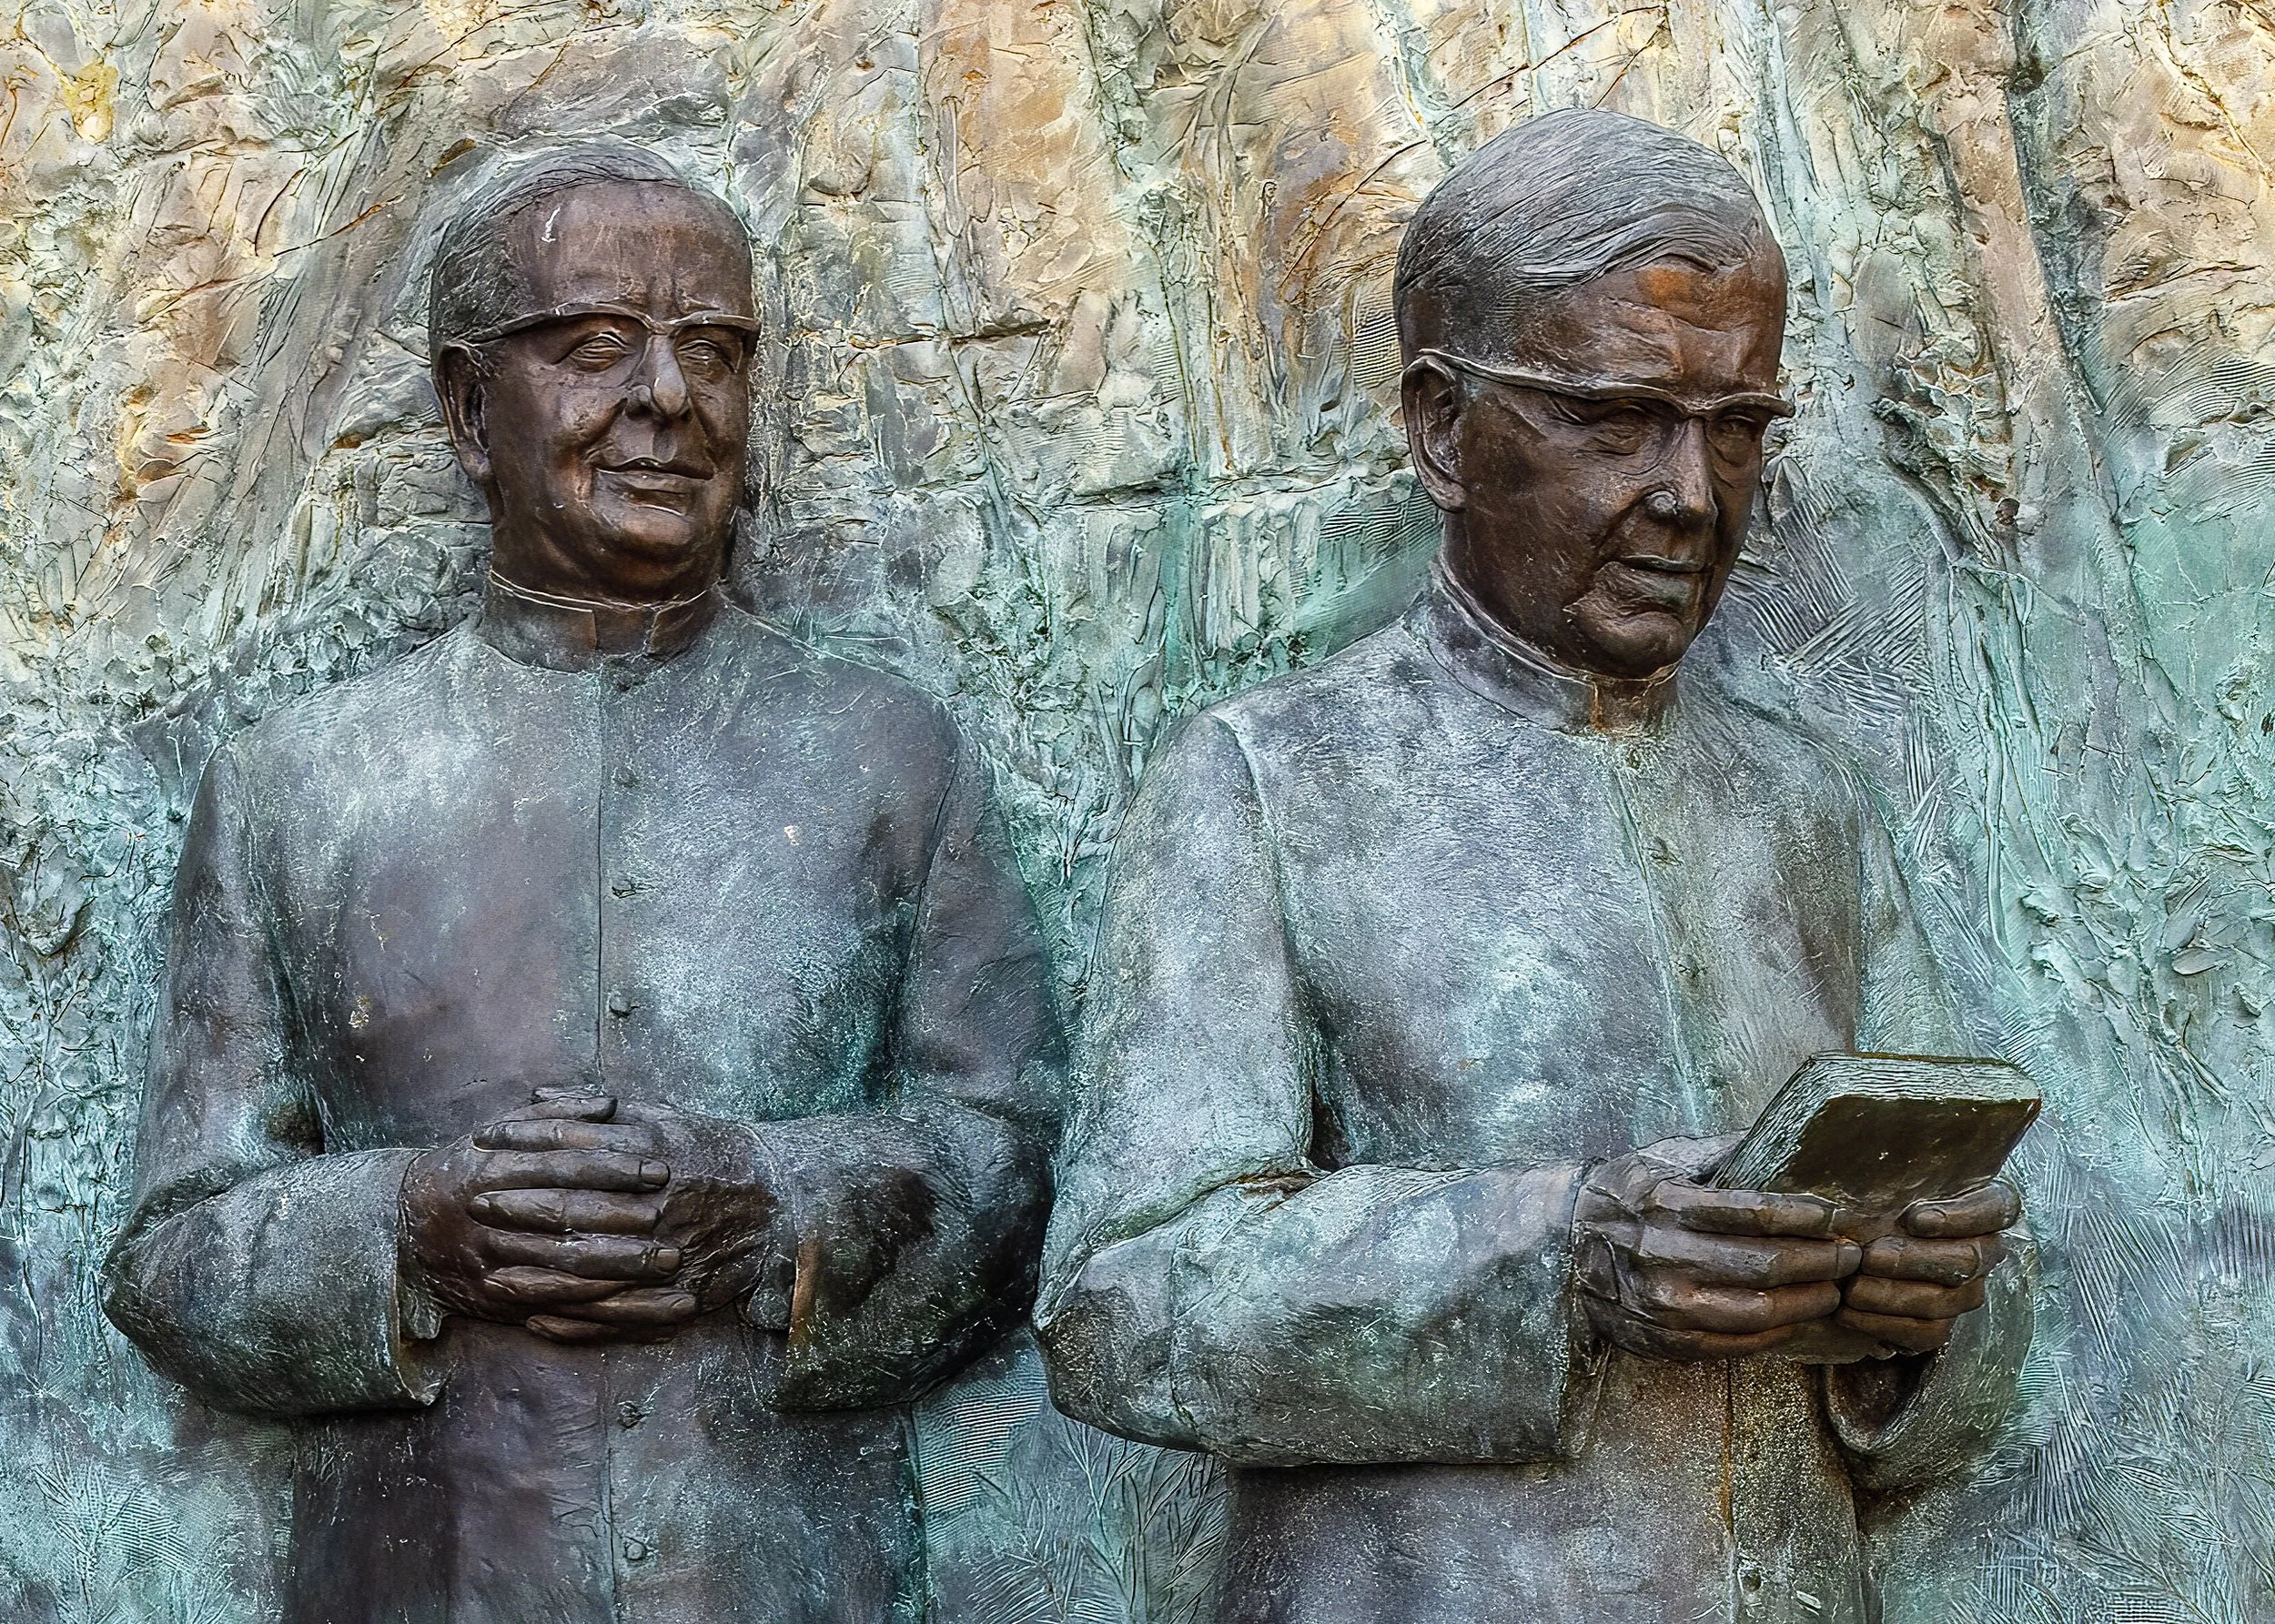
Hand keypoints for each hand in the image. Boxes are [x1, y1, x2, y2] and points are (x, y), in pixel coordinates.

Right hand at [401, 1091, 692, 1341]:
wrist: (400, 1228)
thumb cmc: (466, 1168)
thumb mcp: (499, 1130)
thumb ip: (556, 1113)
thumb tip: (610, 1104)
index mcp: (494, 1164)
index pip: (563, 1162)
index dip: (614, 1165)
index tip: (659, 1169)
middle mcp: (492, 1211)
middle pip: (565, 1214)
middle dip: (622, 1218)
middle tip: (670, 1219)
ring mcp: (490, 1257)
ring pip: (561, 1263)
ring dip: (618, 1267)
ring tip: (667, 1265)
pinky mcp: (493, 1294)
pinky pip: (547, 1300)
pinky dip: (589, 1301)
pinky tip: (631, 1300)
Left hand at [474, 1098, 783, 1341]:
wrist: (779, 1200)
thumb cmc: (714, 1153)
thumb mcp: (664, 1117)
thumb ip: (599, 1110)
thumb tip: (537, 1094)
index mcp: (649, 1152)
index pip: (569, 1143)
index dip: (521, 1141)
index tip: (482, 1143)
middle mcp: (653, 1202)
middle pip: (571, 1206)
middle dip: (517, 1205)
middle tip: (475, 1205)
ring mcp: (665, 1250)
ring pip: (588, 1267)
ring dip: (535, 1272)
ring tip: (490, 1274)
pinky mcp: (676, 1292)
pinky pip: (617, 1313)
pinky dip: (575, 1319)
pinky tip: (538, 1321)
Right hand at [1574, 1135, 1861, 1361]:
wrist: (1559, 1246)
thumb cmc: (1621, 1194)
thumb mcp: (1661, 1159)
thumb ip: (1719, 1152)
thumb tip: (1779, 1135)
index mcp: (1665, 1204)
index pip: (1755, 1213)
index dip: (1805, 1217)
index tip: (1835, 1215)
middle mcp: (1664, 1256)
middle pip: (1766, 1265)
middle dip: (1821, 1260)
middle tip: (1850, 1254)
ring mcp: (1665, 1305)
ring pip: (1760, 1311)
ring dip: (1809, 1299)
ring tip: (1833, 1287)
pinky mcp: (1666, 1339)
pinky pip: (1737, 1344)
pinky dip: (1778, 1332)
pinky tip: (1797, 1316)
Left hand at [1834, 1181, 2018, 1353]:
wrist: (1842, 1249)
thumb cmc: (1865, 1200)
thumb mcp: (1876, 1174)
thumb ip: (1889, 1164)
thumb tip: (1874, 1143)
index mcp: (1981, 1206)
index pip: (1998, 1209)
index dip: (1963, 1216)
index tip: (1916, 1218)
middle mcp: (1983, 1250)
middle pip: (1969, 1260)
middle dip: (1916, 1260)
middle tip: (1870, 1256)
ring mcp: (1966, 1291)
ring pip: (1947, 1300)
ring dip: (1895, 1296)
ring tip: (1852, 1287)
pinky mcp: (1940, 1325)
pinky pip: (1926, 1333)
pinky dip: (1883, 1324)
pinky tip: (1848, 1312)